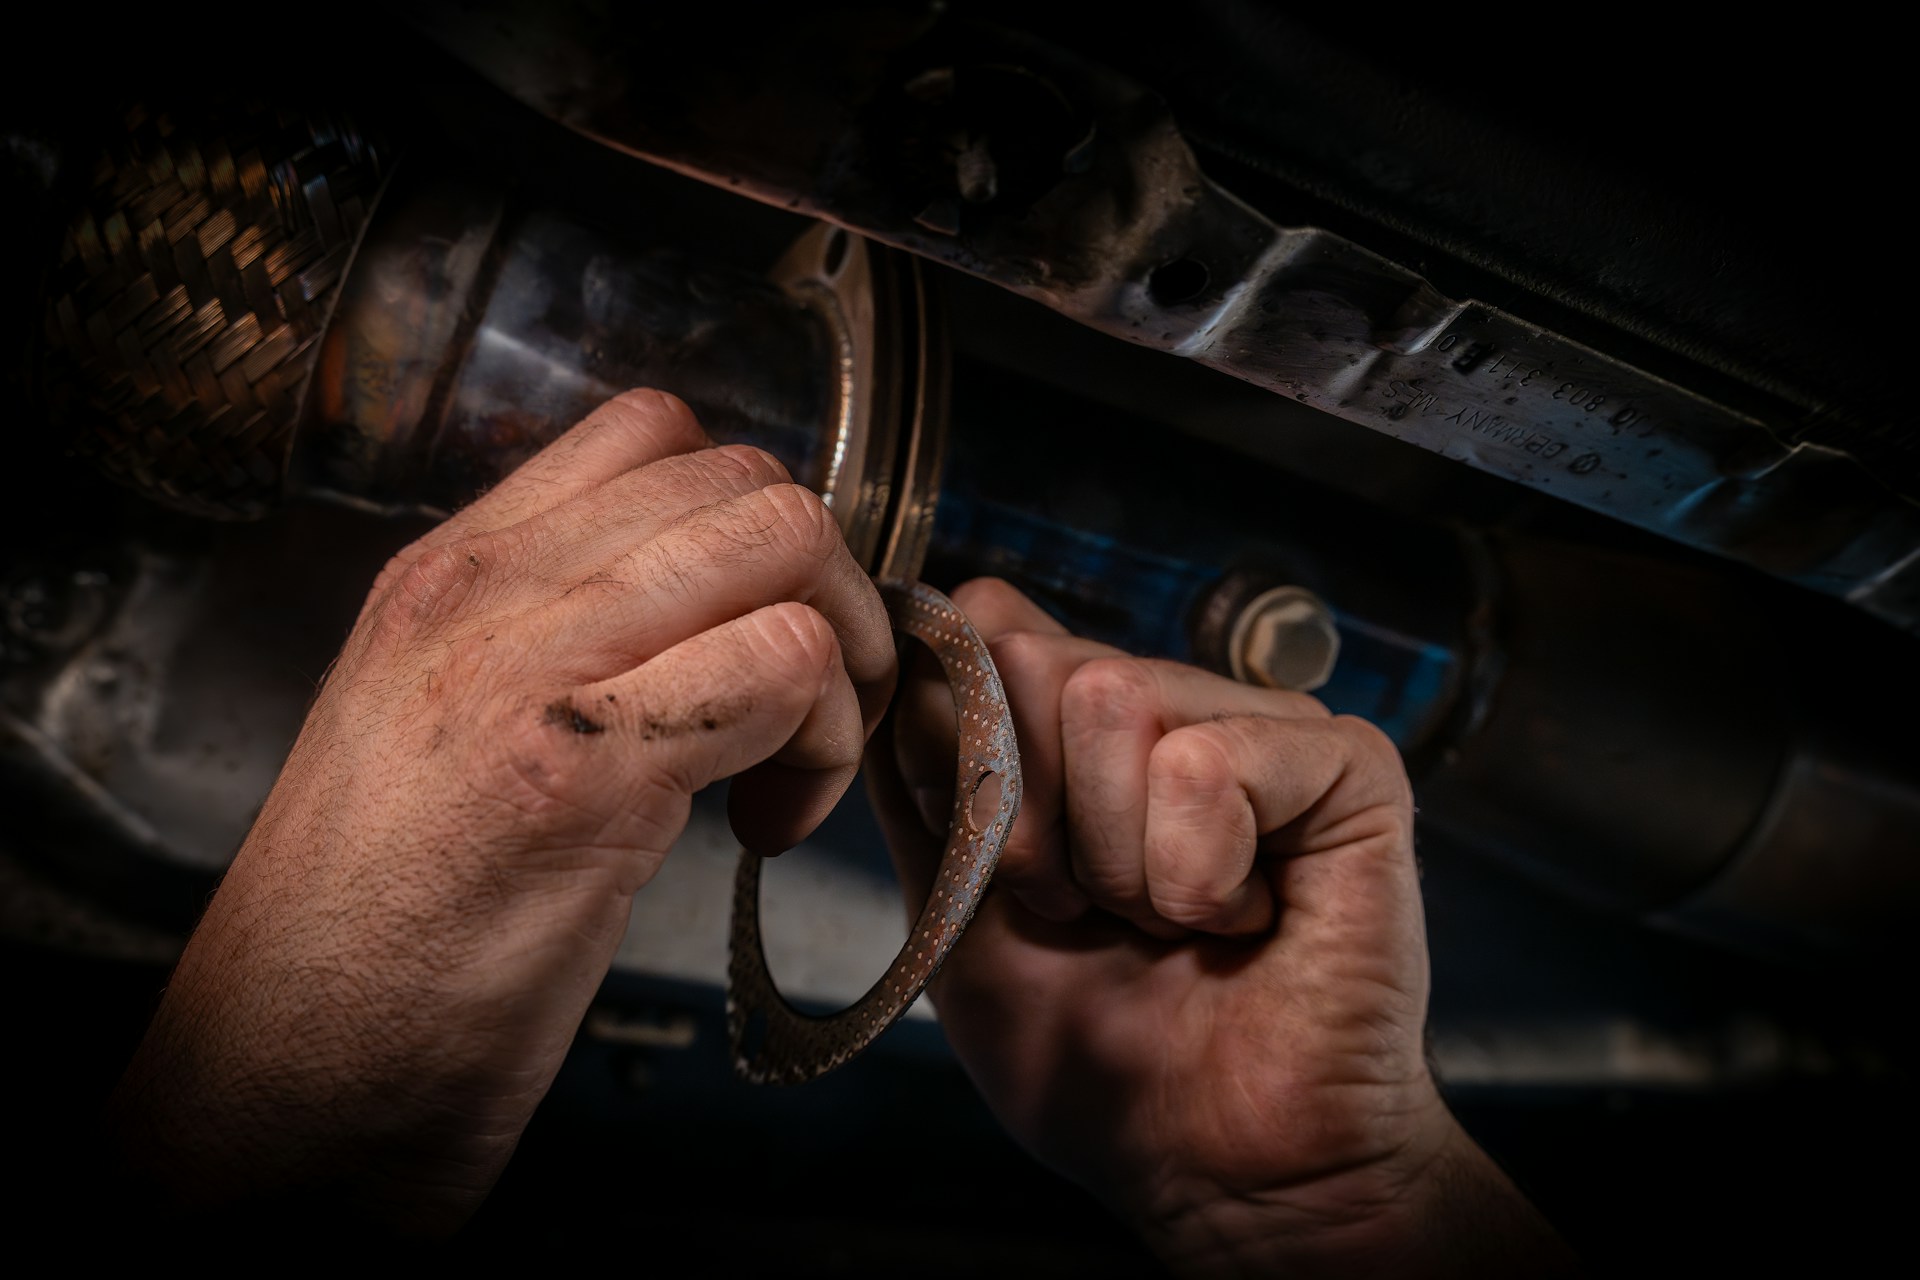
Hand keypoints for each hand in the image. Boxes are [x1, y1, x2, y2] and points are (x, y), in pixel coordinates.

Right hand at [106, 390, 895, 1233]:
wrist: (280, 1080)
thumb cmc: (370, 942)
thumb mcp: (440, 740)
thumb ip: (549, 653)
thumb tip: (697, 626)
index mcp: (450, 576)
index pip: (652, 432)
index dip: (753, 524)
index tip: (760, 631)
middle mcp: (488, 592)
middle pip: (744, 479)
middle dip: (827, 588)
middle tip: (812, 710)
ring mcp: (533, 666)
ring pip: (782, 544)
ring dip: (838, 660)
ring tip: (795, 769)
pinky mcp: (585, 765)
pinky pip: (783, 666)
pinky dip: (821, 747)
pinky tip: (766, 829)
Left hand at [871, 579, 1573, 1276]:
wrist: (1217, 1168)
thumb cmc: (1097, 1054)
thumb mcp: (956, 907)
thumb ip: (919, 778)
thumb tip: (898, 649)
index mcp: (1075, 728)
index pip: (977, 627)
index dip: (955, 757)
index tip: (1004, 871)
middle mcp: (1167, 703)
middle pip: (1031, 658)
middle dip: (1032, 822)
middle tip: (1095, 911)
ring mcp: (1258, 722)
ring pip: (1113, 702)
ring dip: (1118, 860)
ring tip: (1172, 919)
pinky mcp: (1344, 763)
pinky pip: (1205, 766)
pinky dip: (1197, 878)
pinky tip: (1243, 922)